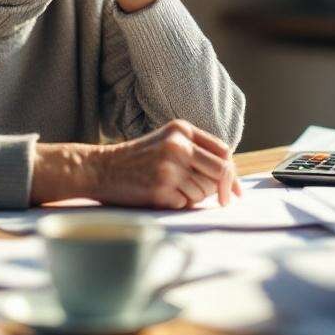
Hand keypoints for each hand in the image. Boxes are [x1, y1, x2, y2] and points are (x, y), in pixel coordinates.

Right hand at [91, 120, 242, 208]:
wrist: (100, 169)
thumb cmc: (137, 159)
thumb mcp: (166, 141)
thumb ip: (195, 151)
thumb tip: (231, 180)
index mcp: (182, 130)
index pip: (223, 151)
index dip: (232, 173)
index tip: (234, 192)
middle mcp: (178, 145)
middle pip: (221, 172)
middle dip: (220, 189)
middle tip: (214, 200)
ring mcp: (170, 167)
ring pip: (204, 192)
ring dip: (193, 197)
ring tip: (172, 190)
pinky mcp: (161, 188)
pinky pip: (186, 204)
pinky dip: (177, 204)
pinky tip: (161, 196)